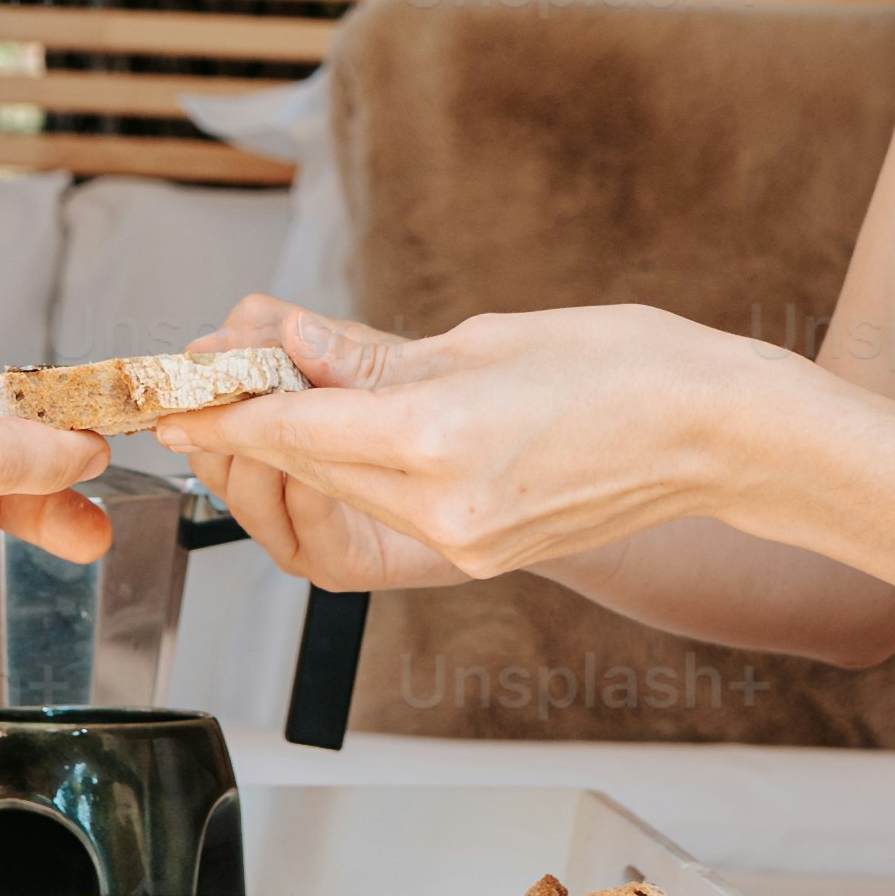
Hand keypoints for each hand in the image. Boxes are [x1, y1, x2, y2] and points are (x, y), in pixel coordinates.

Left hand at [152, 292, 776, 588]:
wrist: (719, 436)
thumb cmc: (625, 365)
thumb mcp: (484, 339)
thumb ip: (373, 358)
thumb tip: (285, 346)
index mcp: (438, 440)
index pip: (294, 427)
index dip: (224, 406)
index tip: (175, 386)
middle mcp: (444, 508)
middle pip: (305, 469)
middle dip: (247, 428)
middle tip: (207, 380)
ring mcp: (465, 544)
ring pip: (340, 499)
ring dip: (294, 454)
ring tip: (267, 399)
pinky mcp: (483, 556)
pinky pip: (387, 516)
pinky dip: (351, 475)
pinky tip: (340, 433)